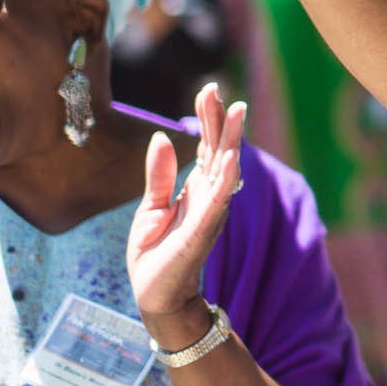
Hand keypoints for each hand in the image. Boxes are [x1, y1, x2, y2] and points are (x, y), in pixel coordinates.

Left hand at [127, 82, 245, 327]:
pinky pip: (218, 199)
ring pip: (224, 168)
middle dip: (220, 119)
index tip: (209, 90)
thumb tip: (163, 137)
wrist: (154, 295)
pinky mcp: (202, 230)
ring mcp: (210, 211)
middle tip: (218, 90)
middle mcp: (209, 195)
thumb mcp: (150, 207)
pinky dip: (226, 177)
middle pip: (218, 148)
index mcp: (197, 187)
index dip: (208, 118)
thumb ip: (159, 174)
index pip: (207, 145)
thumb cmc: (155, 255)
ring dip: (231, 140)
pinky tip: (230, 157)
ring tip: (236, 112)